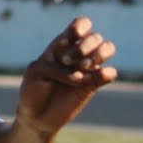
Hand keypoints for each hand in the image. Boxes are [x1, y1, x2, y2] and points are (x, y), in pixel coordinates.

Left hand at [19, 18, 118, 134]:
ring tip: (83, 68)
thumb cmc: (33, 90)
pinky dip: (105, 73)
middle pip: (95, 36)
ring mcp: (88, 68)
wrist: (35, 117)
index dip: (79, 27)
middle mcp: (79, 53)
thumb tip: (83, 74)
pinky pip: (110, 73)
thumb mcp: (36, 71)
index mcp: (63, 45)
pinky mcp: (94, 85)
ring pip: (108, 48)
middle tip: (67, 61)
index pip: (81, 24)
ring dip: (99, 54)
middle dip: (83, 46)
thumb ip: (56, 66)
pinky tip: (89, 81)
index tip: (67, 41)